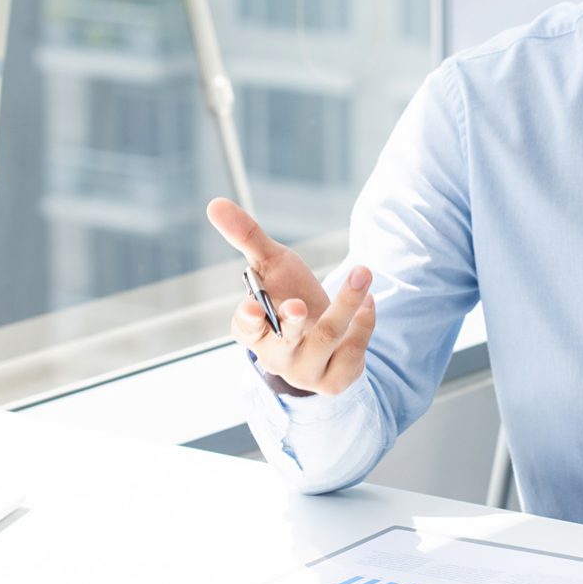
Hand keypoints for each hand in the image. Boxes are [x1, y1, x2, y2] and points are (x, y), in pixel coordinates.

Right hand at [208, 198, 375, 395]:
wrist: (327, 335)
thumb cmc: (290, 294)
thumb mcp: (271, 265)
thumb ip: (247, 237)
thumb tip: (214, 203)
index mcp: (253, 331)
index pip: (244, 330)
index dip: (248, 320)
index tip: (253, 309)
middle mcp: (276, 356)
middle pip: (285, 340)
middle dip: (292, 321)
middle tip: (299, 305)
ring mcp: (306, 371)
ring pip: (326, 337)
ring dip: (346, 303)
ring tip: (361, 272)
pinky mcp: (335, 380)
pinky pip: (353, 350)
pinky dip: (363, 322)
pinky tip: (367, 300)